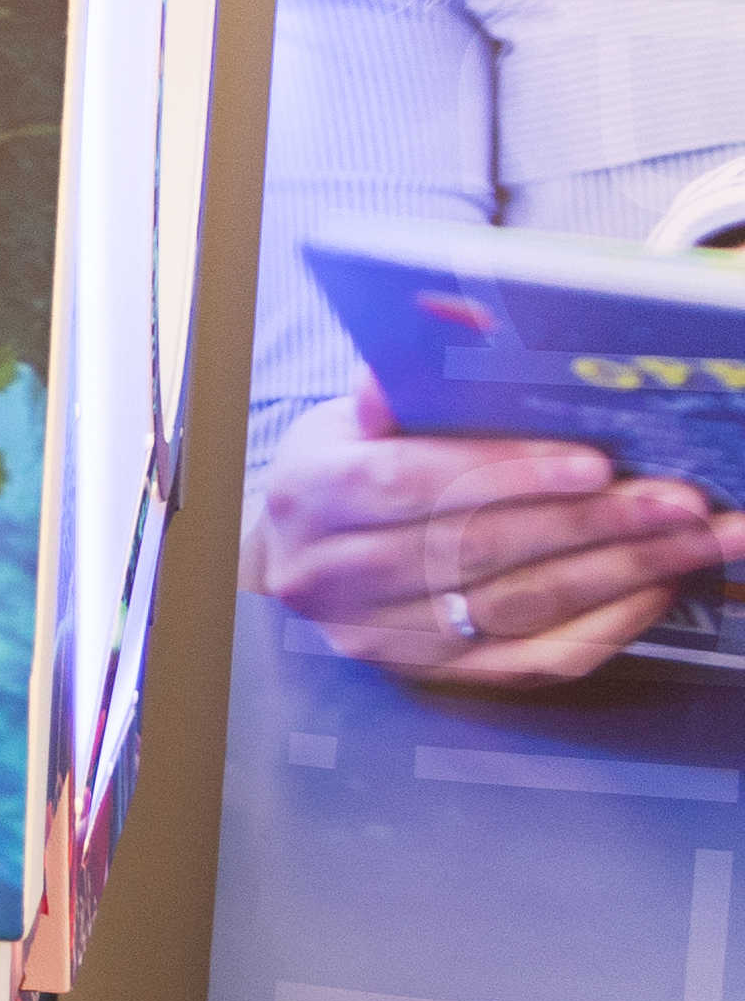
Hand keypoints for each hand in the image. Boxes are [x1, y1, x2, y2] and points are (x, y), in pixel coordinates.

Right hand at [243, 378, 744, 684]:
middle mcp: (332, 574)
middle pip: (477, 551)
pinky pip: (532, 660)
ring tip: (697, 538)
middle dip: (593, 524)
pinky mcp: (430, 674)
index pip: (410, 485)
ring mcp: (380, 635)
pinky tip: (656, 588)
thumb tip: (456, 325)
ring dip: (622, 572)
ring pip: (518, 607)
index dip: (505, 475)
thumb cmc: (346, 468)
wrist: (302, 553)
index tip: (595, 464)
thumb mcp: (351, 418)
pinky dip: (603, 625)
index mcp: (310, 495)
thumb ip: (403, 387)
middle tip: (681, 501)